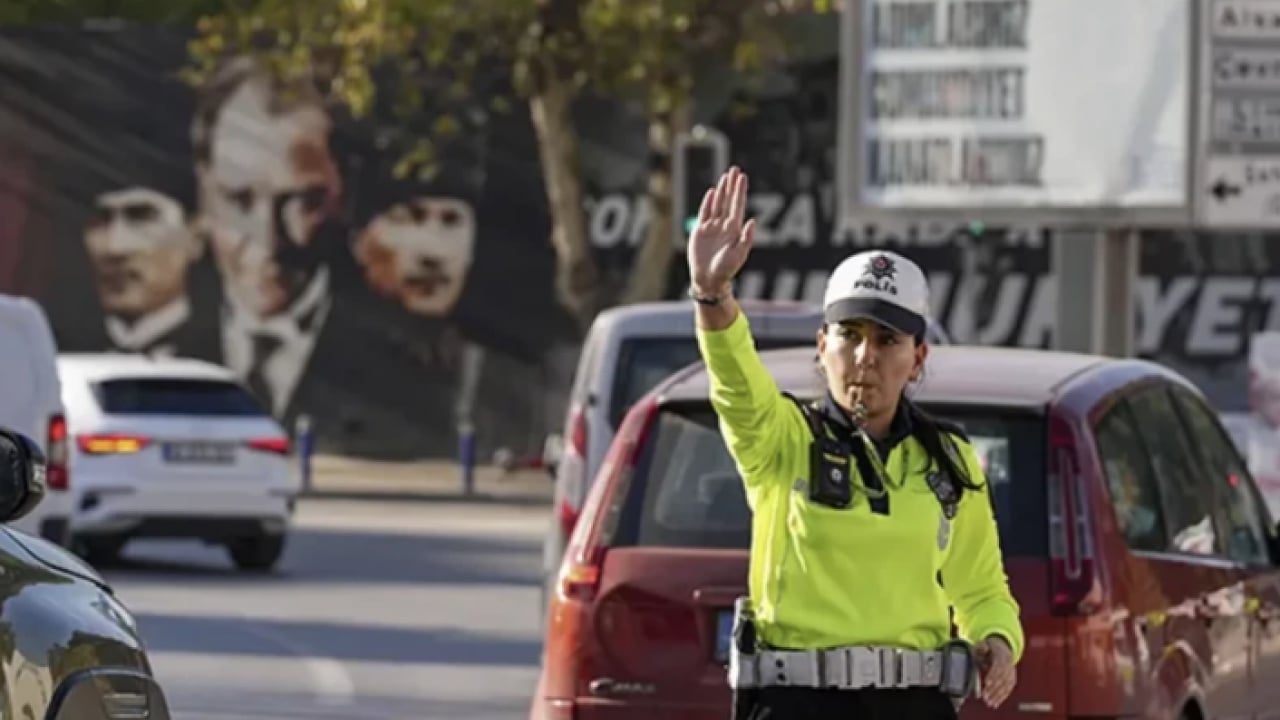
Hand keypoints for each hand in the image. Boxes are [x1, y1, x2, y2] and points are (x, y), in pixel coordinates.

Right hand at [686, 166, 754, 294]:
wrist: (709, 279)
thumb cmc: (726, 269)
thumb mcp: (738, 254)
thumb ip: (746, 238)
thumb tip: (752, 221)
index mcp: (735, 229)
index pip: (738, 205)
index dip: (740, 191)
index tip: (742, 177)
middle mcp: (724, 225)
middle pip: (729, 200)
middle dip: (732, 185)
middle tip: (735, 169)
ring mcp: (712, 227)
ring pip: (718, 204)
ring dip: (722, 190)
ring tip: (725, 176)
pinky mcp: (700, 231)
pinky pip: (704, 213)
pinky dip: (708, 202)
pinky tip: (712, 192)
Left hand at [974, 636, 1015, 707]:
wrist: (1003, 648)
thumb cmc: (990, 648)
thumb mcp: (984, 644)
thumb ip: (982, 646)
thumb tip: (982, 647)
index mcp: (1002, 655)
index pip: (998, 666)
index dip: (993, 675)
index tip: (987, 683)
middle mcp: (1009, 665)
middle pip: (1002, 678)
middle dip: (994, 688)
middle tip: (985, 697)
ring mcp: (1012, 673)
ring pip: (1006, 686)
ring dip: (998, 695)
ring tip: (989, 703)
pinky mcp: (1012, 679)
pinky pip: (1008, 689)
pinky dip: (1003, 697)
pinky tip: (996, 703)